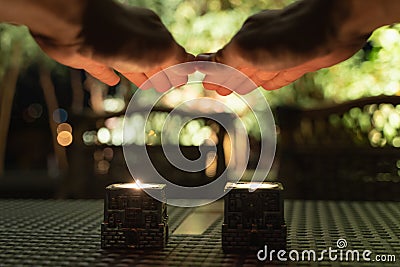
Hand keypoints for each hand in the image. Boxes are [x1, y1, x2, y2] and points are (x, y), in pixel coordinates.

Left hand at [30, 2, 193, 90]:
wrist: (76, 26)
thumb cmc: (124, 37)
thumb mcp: (161, 49)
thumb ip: (176, 58)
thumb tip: (190, 67)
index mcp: (154, 32)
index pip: (171, 51)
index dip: (178, 67)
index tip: (184, 81)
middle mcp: (134, 37)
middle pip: (152, 58)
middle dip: (161, 72)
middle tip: (169, 86)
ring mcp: (111, 46)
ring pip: (131, 64)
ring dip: (141, 75)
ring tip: (150, 87)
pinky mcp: (89, 56)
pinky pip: (103, 67)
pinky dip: (109, 75)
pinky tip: (113, 80)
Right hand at [197, 0, 369, 94]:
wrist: (334, 26)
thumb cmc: (287, 36)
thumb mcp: (247, 49)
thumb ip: (226, 59)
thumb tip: (205, 68)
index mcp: (245, 39)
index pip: (224, 59)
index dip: (214, 72)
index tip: (206, 83)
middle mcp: (262, 46)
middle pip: (240, 66)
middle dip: (228, 78)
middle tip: (216, 89)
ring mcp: (281, 54)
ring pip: (259, 71)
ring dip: (247, 81)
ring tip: (236, 89)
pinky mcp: (300, 63)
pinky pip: (280, 76)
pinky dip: (272, 82)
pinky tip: (267, 86)